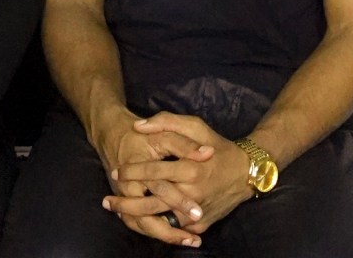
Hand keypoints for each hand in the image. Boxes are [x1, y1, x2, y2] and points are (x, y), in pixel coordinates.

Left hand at [105, 112, 253, 233]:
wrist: (245, 173)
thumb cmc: (217, 146)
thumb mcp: (195, 125)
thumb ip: (166, 122)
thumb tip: (139, 126)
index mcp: (190, 168)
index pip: (153, 172)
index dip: (132, 172)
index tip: (117, 171)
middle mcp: (193, 194)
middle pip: (153, 203)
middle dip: (127, 203)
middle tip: (107, 201)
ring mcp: (197, 212)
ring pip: (161, 221)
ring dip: (137, 219)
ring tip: (117, 213)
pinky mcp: (200, 225)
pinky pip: (174, 229)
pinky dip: (156, 227)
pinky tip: (140, 222)